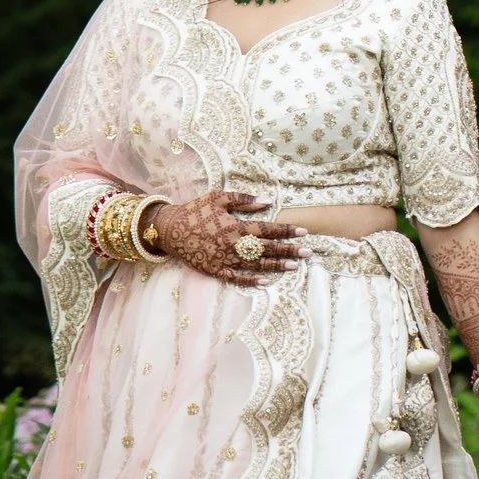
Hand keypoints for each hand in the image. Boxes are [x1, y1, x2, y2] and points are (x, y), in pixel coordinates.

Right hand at [144, 190, 303, 284]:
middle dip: (289, 250)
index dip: (286, 231)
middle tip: (308, 252)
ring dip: (276, 265)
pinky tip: (266, 281)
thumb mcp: (218, 197)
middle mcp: (233, 245)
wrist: (170, 229)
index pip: (267, 229)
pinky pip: (236, 277)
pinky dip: (251, 280)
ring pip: (256, 264)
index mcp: (235, 225)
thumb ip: (243, 200)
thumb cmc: (195, 210)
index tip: (303, 232)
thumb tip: (267, 201)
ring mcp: (225, 260)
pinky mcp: (215, 270)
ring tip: (294, 266)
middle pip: (266, 249)